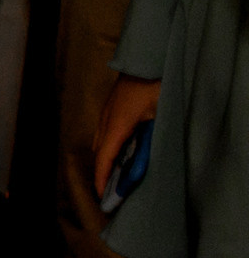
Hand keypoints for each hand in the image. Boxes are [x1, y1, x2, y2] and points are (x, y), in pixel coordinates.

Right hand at [94, 74, 161, 200]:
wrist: (147, 59)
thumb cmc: (155, 86)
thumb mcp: (159, 116)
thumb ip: (149, 140)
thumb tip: (140, 163)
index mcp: (117, 126)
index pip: (105, 159)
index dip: (103, 179)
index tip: (102, 197)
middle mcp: (106, 121)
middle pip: (99, 153)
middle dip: (103, 173)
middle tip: (111, 191)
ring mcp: (106, 113)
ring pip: (100, 143)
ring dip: (105, 159)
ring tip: (114, 174)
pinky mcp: (110, 108)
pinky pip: (104, 133)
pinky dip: (108, 147)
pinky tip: (119, 149)